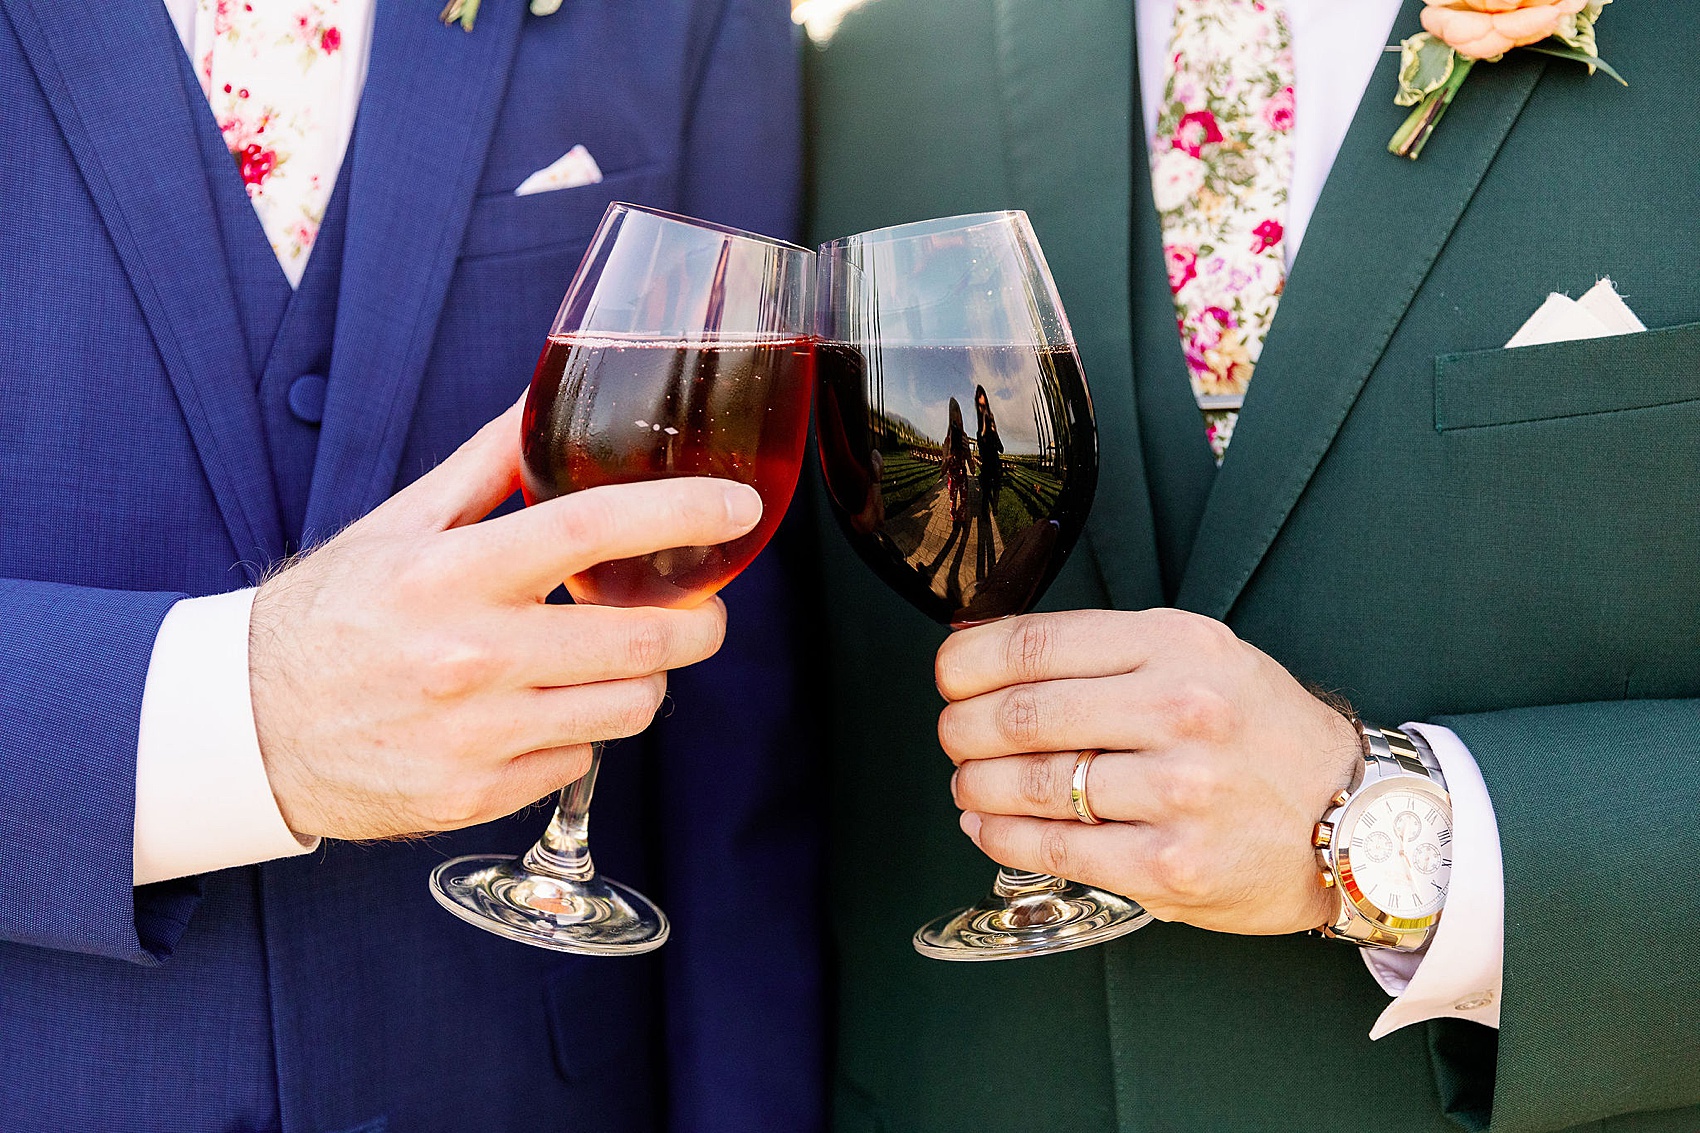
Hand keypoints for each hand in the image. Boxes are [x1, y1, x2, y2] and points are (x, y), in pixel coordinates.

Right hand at [250, 397, 762, 840]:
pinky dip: (580, 730)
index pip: (592, 531)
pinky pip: (579, 757)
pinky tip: (542, 709)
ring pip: (628, 708)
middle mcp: (469, 657)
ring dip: (643, 679)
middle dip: (699, 622)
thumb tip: (544, 403)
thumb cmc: (332, 615)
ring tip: (615, 659)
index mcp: (452, 574)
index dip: (681, 515)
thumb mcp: (398, 526)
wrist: (247, 728)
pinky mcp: (476, 795)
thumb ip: (486, 466)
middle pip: (642, 640)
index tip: (737, 506)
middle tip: (702, 608)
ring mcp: (477, 735)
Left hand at [936, 609, 1361, 934]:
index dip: (967, 664)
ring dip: (975, 785)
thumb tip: (986, 653)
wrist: (1353, 815)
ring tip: (969, 784)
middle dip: (962, 729)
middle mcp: (1180, 712)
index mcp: (1178, 647)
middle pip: (1020, 716)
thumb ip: (1103, 652)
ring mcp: (1178, 793)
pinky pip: (1054, 849)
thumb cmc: (1261, 732)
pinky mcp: (1171, 865)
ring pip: (1029, 785)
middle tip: (954, 736)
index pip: (1034, 645)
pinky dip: (1000, 838)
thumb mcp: (1199, 655)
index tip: (949, 677)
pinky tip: (987, 827)